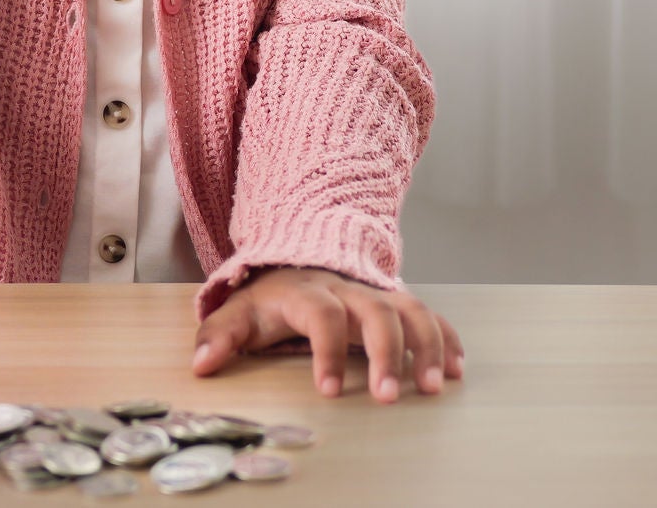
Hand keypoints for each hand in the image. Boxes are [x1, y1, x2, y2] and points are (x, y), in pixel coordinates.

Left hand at [190, 266, 464, 402]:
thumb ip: (219, 335)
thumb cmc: (270, 298)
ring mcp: (377, 293)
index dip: (328, 351)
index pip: (322, 315)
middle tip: (388, 397)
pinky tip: (456, 369)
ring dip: (426, 346)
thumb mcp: (239, 312)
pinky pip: (429, 314)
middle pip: (376, 312)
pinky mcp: (397, 302)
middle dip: (386, 354)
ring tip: (433, 386)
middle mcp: (349, 289)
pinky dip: (446, 338)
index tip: (329, 391)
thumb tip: (200, 364)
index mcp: (308, 291)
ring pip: (410, 309)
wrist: (298, 259)